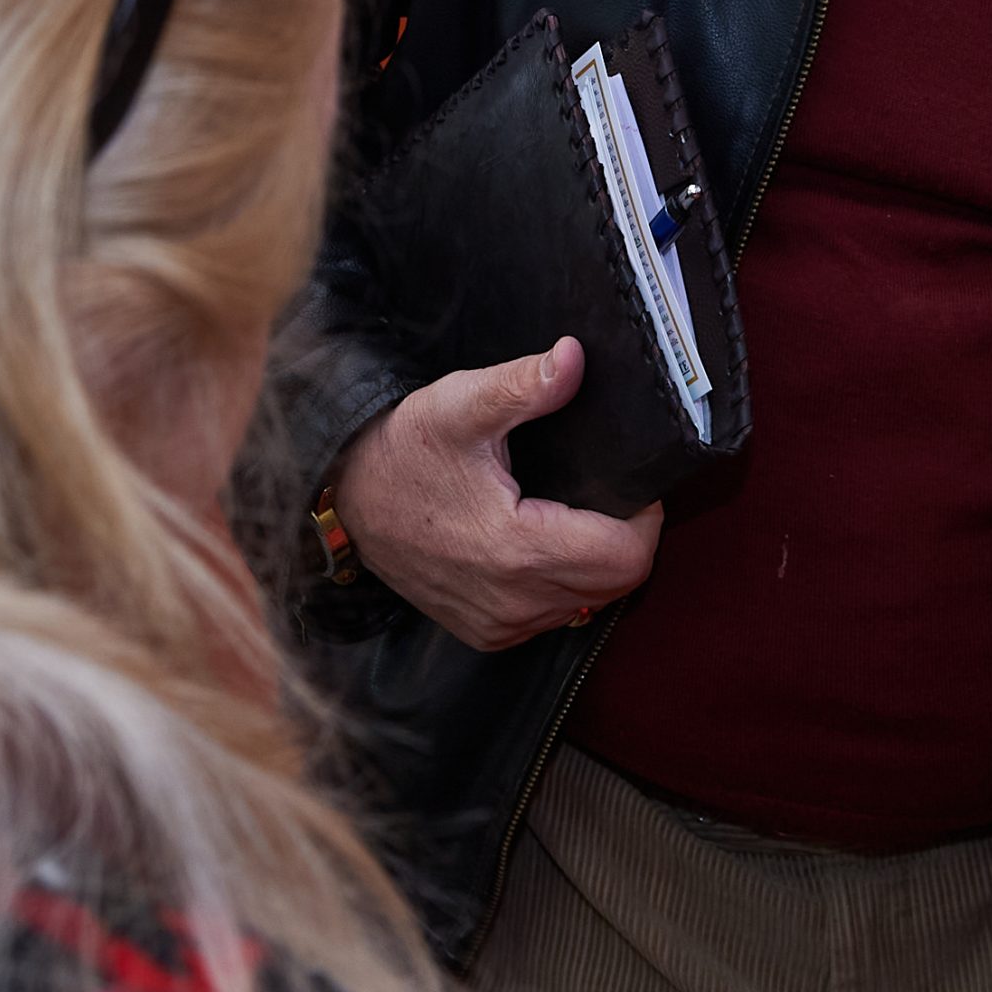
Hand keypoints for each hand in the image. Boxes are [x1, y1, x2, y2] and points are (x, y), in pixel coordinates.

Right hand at [332, 338, 661, 649]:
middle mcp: (512, 602)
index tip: (632, 480)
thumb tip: (574, 358)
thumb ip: (524, 384)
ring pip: (590, 602)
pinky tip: (551, 541)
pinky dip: (568, 583)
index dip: (644, 516)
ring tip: (581, 510)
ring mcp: (498, 626)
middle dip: (628, 537)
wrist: (347, 498)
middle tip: (610, 488)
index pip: (627, 556)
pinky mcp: (486, 633)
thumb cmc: (405, 449)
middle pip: (618, 583)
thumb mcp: (462, 404)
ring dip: (599, 562)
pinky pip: (555, 615)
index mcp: (516, 550)